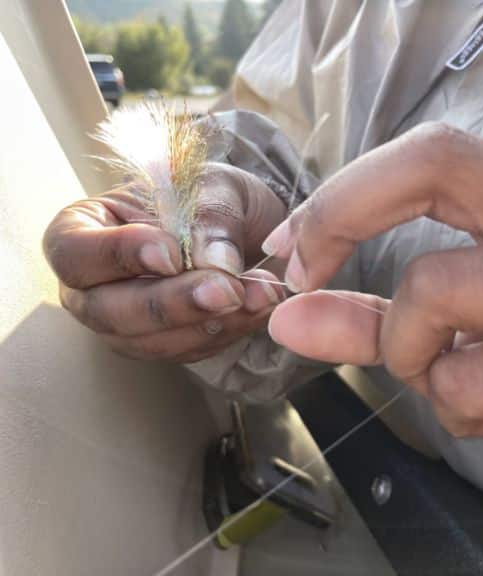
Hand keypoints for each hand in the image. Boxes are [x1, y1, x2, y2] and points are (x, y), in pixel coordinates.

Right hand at [43, 163, 286, 362]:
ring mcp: (126, 323)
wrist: (250, 225)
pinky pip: (191, 350)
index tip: (171, 254)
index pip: (75, 251)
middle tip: (226, 290)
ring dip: (210, 322)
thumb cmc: (212, 196)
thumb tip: (216, 262)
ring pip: (152, 341)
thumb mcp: (215, 186)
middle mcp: (93, 285)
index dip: (119, 256)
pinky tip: (262, 304)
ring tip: (260, 294)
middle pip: (109, 311)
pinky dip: (231, 330)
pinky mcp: (166, 345)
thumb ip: (211, 217)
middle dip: (172, 304)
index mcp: (84, 229)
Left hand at [263, 123, 482, 525]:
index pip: (434, 152)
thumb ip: (370, 321)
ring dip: (414, 354)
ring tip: (459, 381)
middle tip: (303, 278)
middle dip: (342, 215)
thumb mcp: (452, 341)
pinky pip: (472, 377)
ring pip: (435, 290)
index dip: (346, 192)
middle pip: (435, 165)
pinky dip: (458, 407)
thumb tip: (285, 316)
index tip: (291, 249)